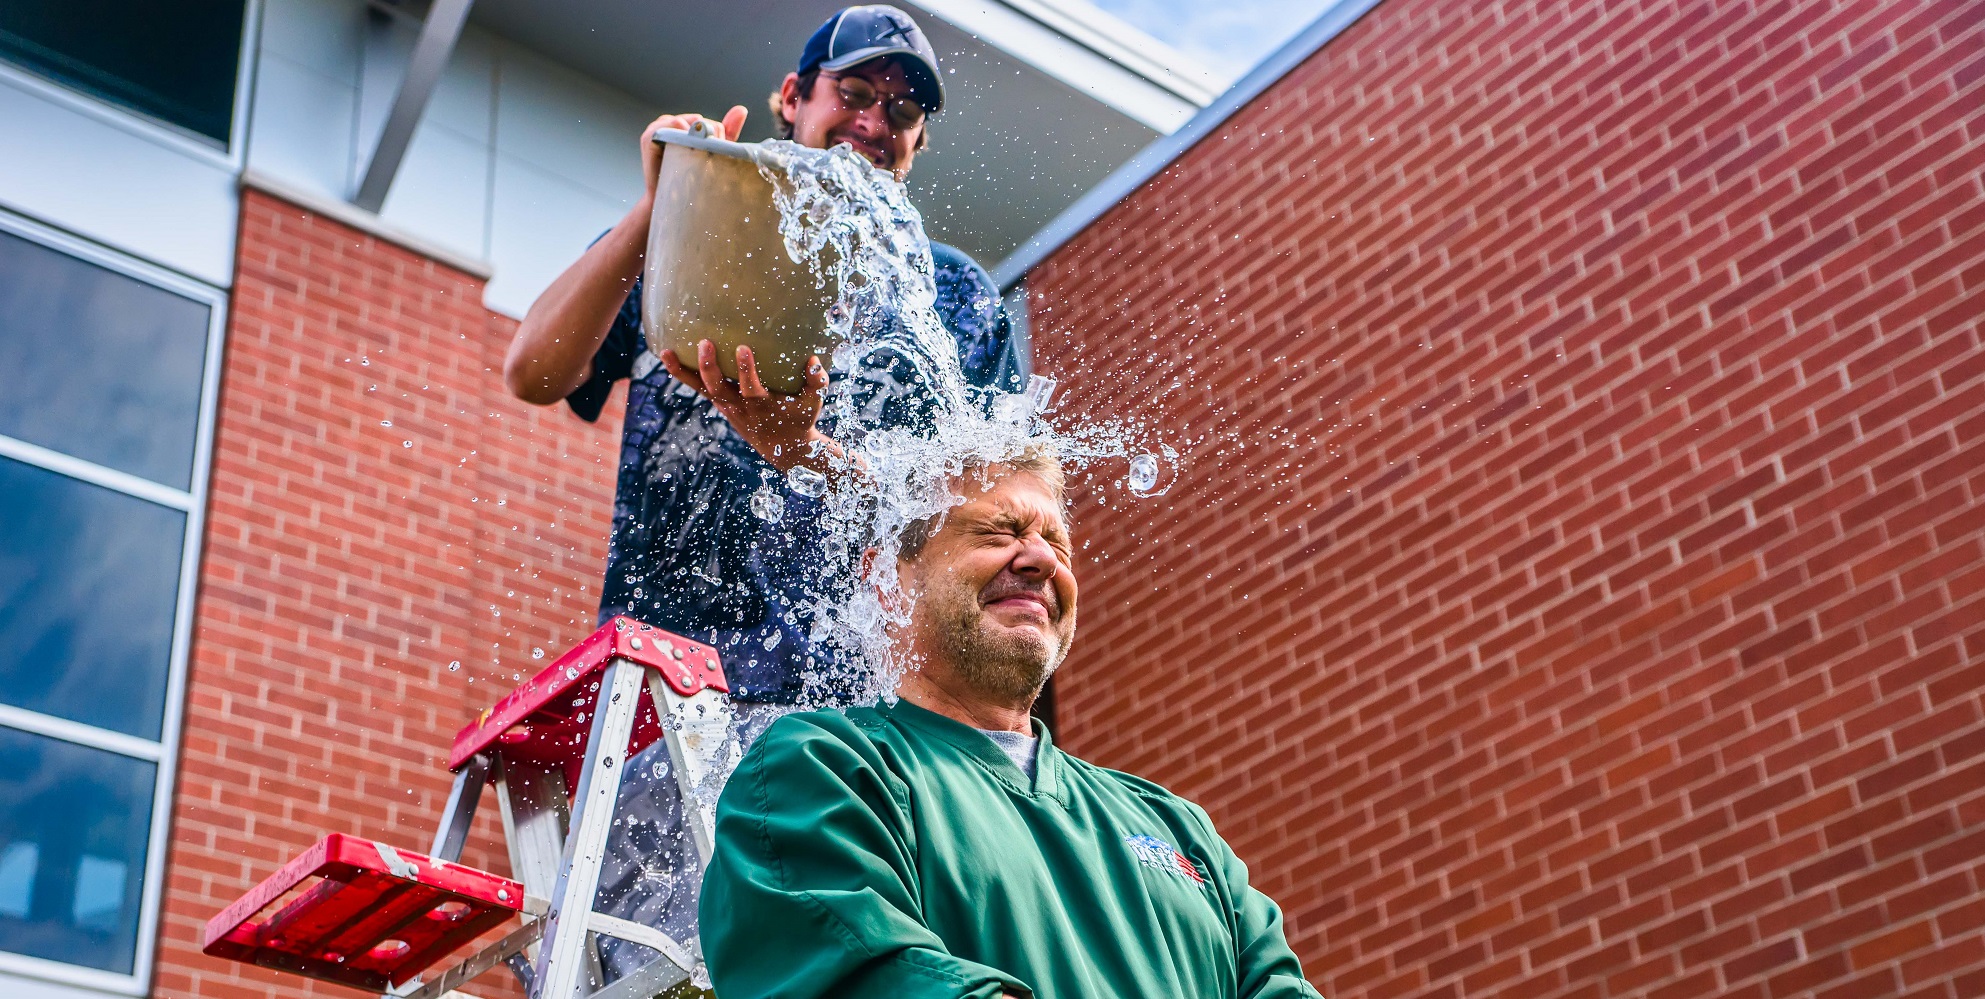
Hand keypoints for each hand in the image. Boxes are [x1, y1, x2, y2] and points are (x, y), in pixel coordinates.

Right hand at [639, 106, 747, 200]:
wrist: (670, 203)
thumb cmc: (691, 179)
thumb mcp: (713, 153)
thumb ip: (727, 132)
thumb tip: (742, 109)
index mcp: (685, 124)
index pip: (708, 123)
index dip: (716, 138)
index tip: (716, 156)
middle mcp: (670, 122)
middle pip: (698, 121)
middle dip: (707, 139)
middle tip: (706, 158)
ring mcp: (658, 128)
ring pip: (685, 123)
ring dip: (695, 138)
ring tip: (696, 156)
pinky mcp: (649, 137)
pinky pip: (667, 127)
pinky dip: (679, 135)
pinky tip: (684, 147)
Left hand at [662, 340, 838, 473]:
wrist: (784, 448)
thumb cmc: (800, 419)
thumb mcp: (813, 403)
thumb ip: (816, 381)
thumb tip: (814, 358)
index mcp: (762, 405)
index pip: (750, 388)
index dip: (746, 370)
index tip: (743, 348)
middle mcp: (740, 407)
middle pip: (718, 389)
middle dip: (709, 367)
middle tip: (704, 342)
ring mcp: (727, 406)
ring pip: (701, 390)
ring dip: (683, 372)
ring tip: (665, 352)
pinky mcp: (720, 404)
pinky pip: (698, 389)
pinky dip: (682, 374)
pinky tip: (668, 356)